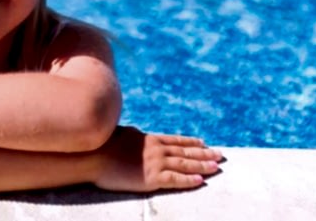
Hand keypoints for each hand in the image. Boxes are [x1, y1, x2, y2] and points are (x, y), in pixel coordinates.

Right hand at [94, 126, 221, 191]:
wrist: (94, 154)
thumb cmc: (103, 144)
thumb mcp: (124, 134)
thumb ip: (136, 137)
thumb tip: (138, 135)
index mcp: (150, 138)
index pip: (177, 140)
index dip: (192, 142)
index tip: (205, 143)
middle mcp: (157, 149)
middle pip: (186, 152)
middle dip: (205, 154)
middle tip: (221, 155)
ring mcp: (155, 163)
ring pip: (185, 164)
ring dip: (202, 165)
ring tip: (217, 167)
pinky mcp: (151, 178)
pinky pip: (175, 180)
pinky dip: (189, 180)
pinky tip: (200, 181)